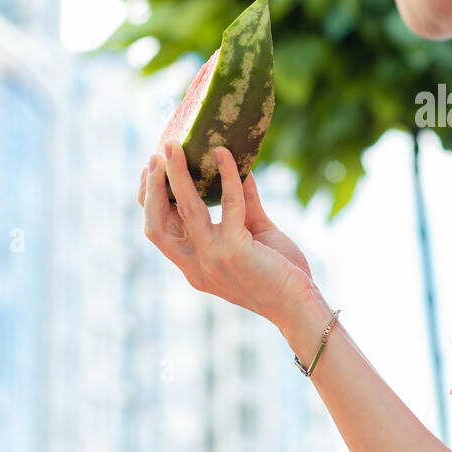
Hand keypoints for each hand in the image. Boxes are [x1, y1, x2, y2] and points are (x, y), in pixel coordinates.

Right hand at [141, 142, 316, 328]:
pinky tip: (225, 153)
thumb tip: (241, 170)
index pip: (159, 230)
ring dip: (177, 173)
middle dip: (151, 186)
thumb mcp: (255, 234)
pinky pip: (229, 202)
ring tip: (174, 145)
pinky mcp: (234, 250)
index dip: (151, 200)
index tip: (153, 171)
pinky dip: (227, 174)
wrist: (300, 305)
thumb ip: (244, 206)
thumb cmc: (281, 273)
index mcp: (194, 265)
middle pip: (156, 222)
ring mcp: (212, 258)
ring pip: (184, 208)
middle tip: (157, 154)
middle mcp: (195, 265)